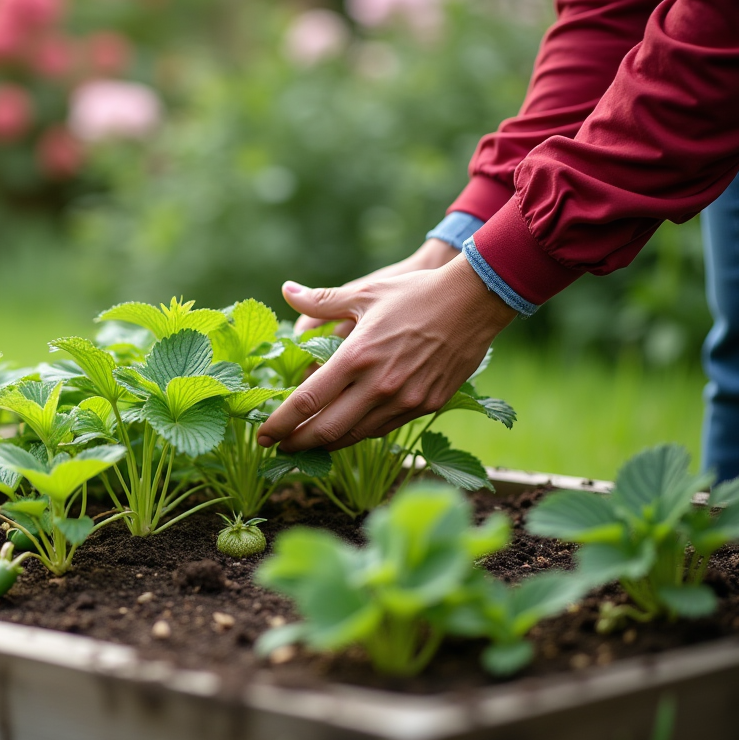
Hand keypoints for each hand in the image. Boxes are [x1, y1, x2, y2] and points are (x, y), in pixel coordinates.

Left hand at [260, 255, 517, 452]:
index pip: (306, 401)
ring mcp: (405, 400)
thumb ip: (320, 300)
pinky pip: (384, 429)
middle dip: (298, 443)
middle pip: (326, 430)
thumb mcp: (365, 292)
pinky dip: (359, 434)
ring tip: (308, 444)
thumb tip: (286, 291)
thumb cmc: (415, 293)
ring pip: (355, 436)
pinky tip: (346, 431)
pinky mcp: (427, 405)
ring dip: (327, 444)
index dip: (280, 424)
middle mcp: (378, 385)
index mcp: (356, 357)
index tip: (263, 435)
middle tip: (279, 448)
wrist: (475, 301)